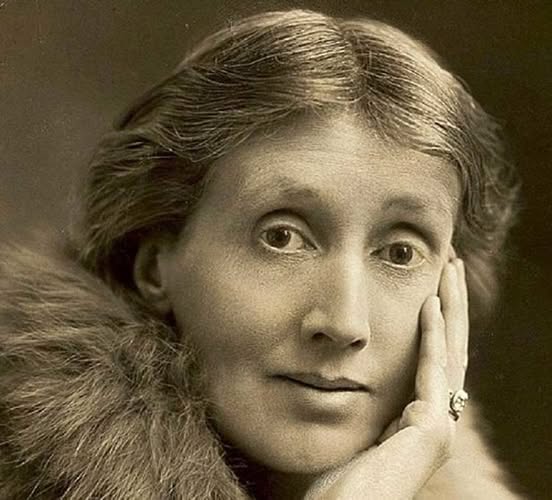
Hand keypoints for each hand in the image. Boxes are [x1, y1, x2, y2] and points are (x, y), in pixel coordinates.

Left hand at [304, 258, 468, 499]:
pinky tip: (430, 304)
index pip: (435, 360)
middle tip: (451, 267)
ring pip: (451, 353)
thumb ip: (368, 408)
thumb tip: (353, 381)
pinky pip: (432, 370)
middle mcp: (436, 420)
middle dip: (452, 306)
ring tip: (450, 270)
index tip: (432, 289)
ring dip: (451, 308)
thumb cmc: (343, 484)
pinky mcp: (431, 431)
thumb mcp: (359, 433)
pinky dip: (433, 335)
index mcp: (420, 419)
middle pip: (451, 349)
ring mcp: (438, 427)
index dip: (438, 323)